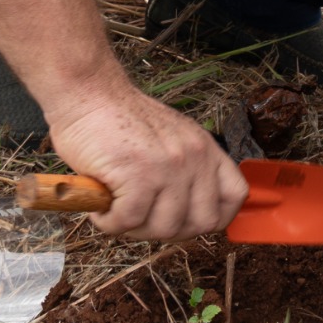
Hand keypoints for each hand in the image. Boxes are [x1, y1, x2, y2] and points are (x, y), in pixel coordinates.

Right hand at [43, 76, 247, 239]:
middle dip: (168, 229)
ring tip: (116, 208)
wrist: (88, 93)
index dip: (213, 217)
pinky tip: (100, 205)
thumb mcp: (169, 138)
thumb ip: (183, 168)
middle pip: (201, 223)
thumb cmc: (118, 119)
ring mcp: (169, 168)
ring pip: (164, 229)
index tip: (185, 221)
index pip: (234, 195)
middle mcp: (194, 158)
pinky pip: (128, 222)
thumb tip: (182, 214)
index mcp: (205, 149)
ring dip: (135, 228)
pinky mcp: (139, 176)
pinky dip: (109, 222)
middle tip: (140, 217)